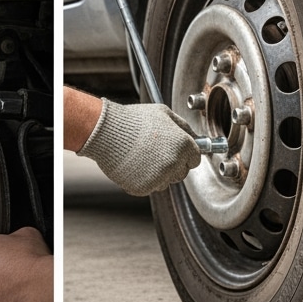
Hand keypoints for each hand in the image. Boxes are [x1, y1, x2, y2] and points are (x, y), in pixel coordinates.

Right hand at [76, 98, 200, 194]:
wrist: (107, 132)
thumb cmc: (133, 120)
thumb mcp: (164, 113)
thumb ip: (183, 127)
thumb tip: (194, 136)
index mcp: (183, 145)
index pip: (194, 160)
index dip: (185, 156)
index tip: (176, 153)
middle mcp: (174, 163)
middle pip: (182, 173)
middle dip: (172, 166)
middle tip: (155, 154)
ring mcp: (159, 177)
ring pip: (165, 182)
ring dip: (158, 174)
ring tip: (142, 158)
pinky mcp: (144, 187)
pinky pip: (149, 188)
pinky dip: (143, 180)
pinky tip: (135, 165)